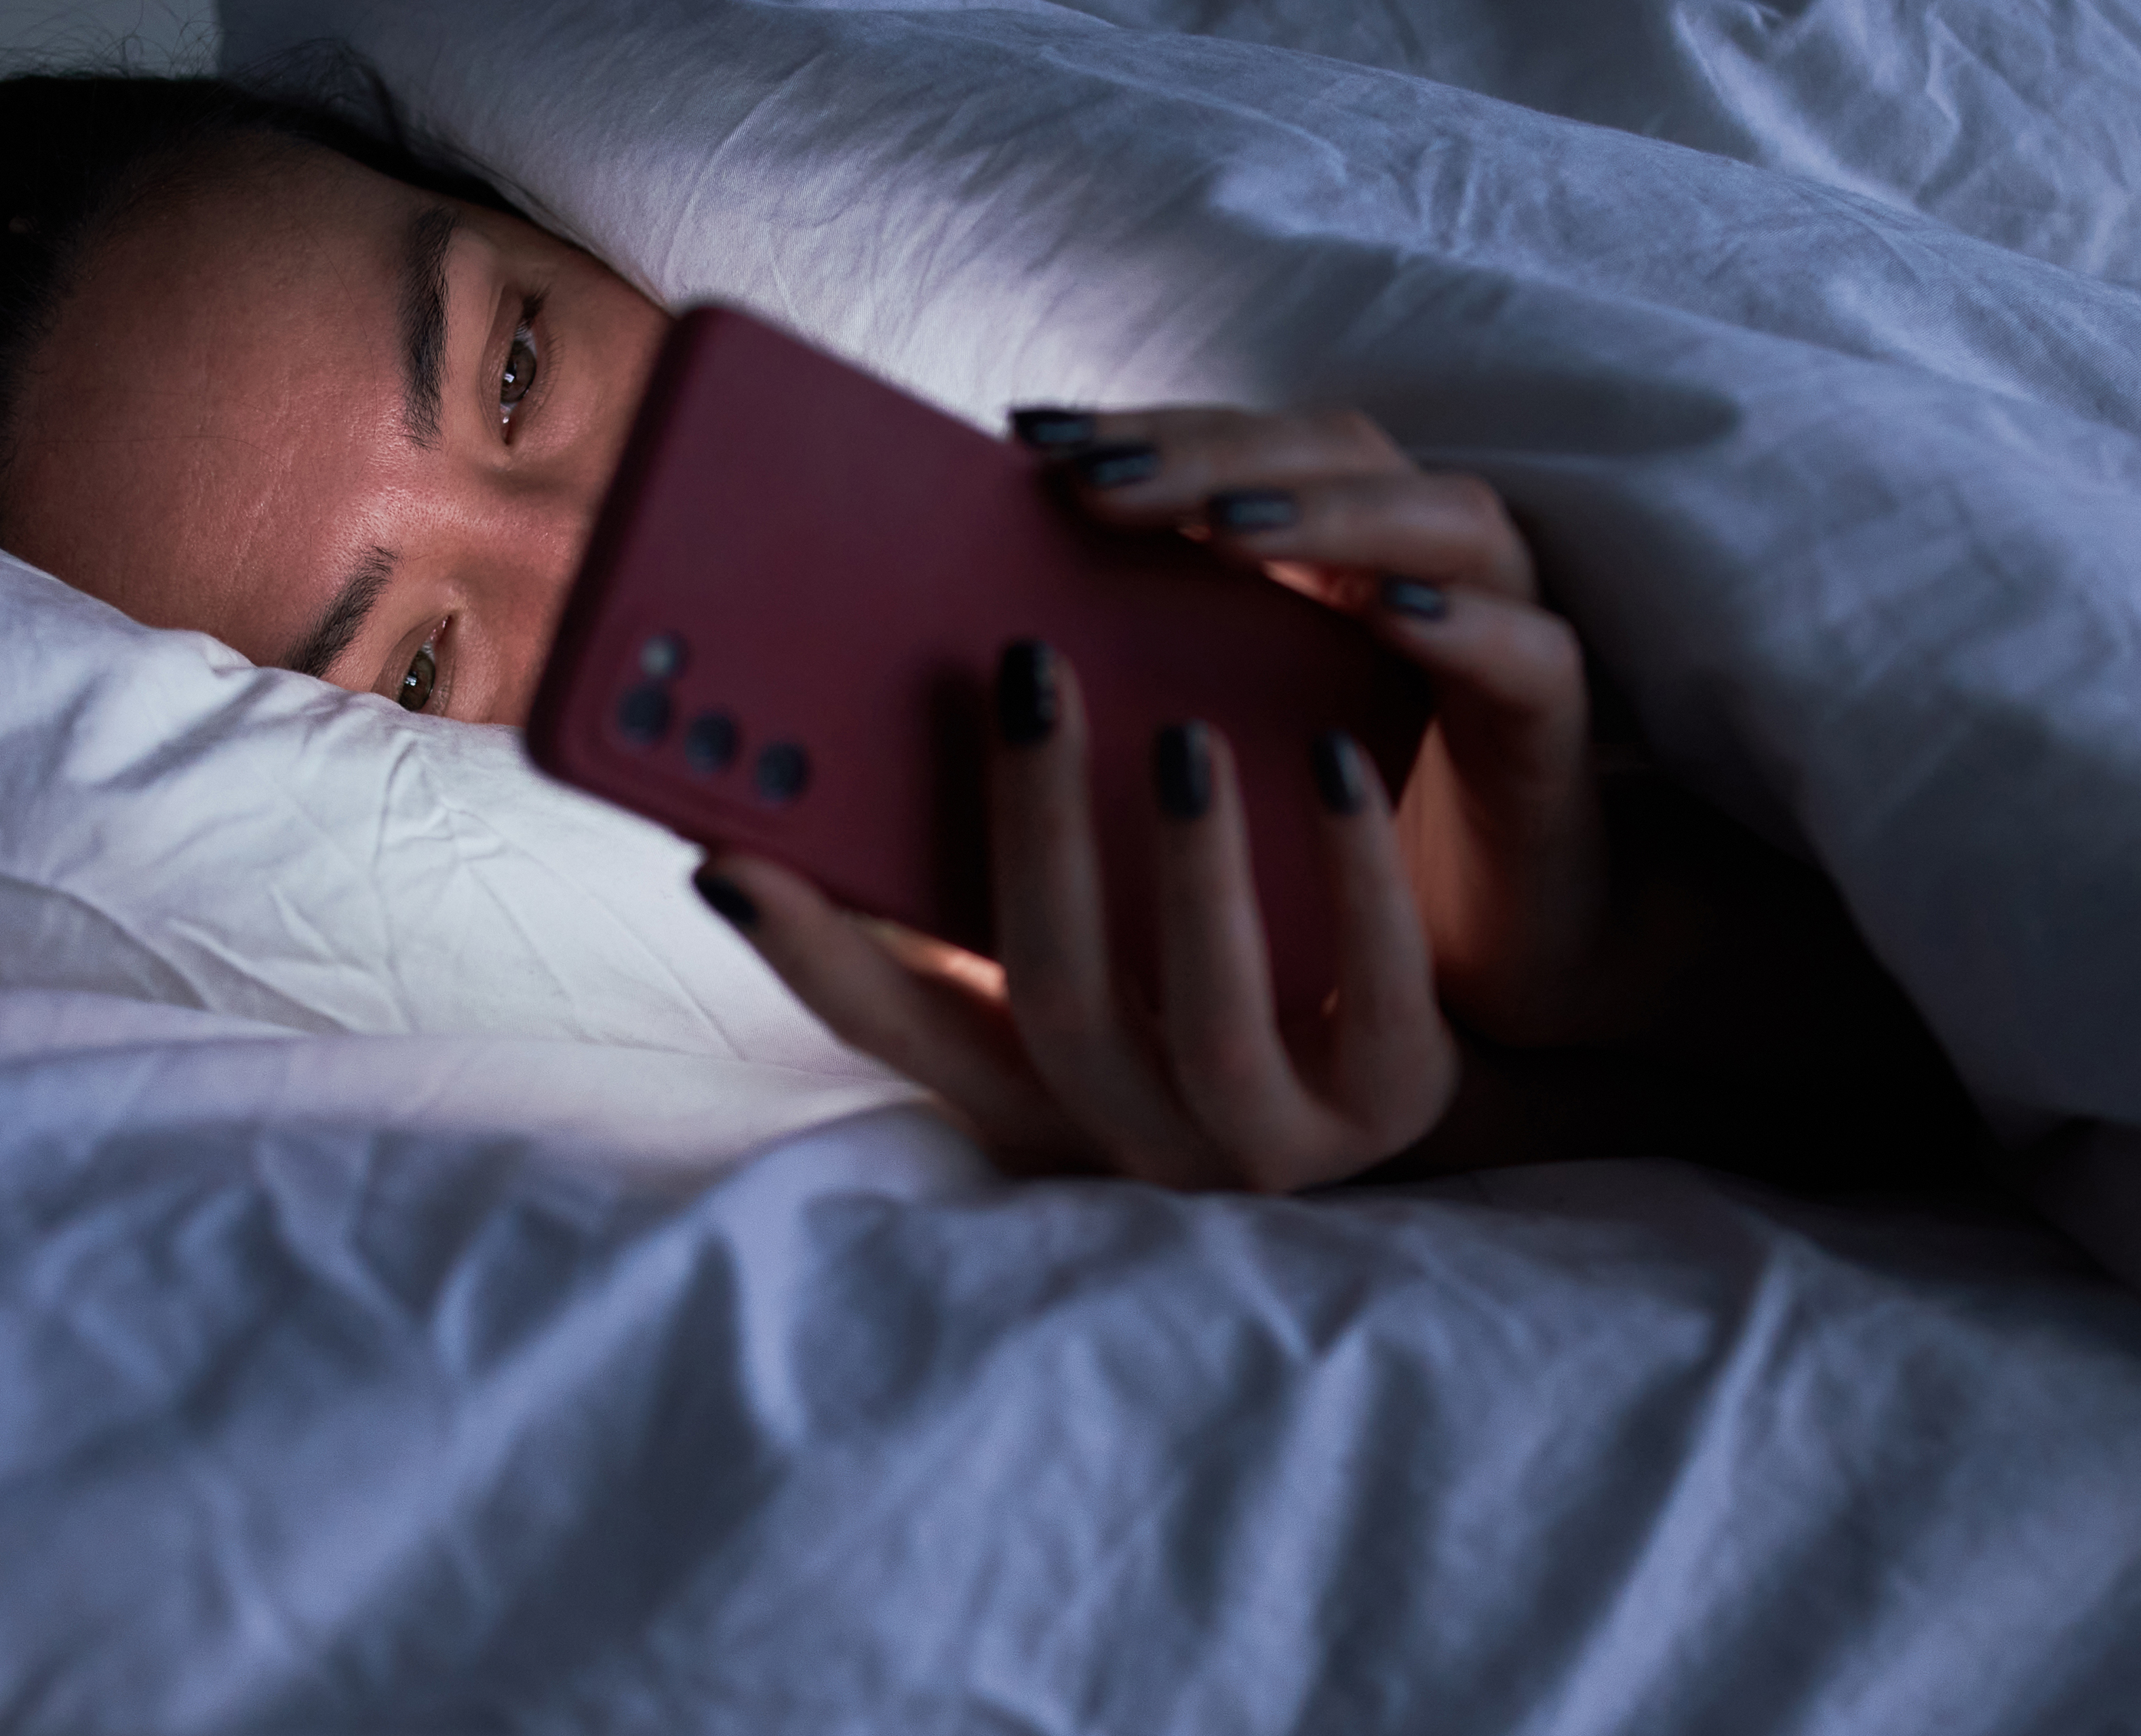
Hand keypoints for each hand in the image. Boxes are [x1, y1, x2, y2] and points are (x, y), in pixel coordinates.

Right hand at [693, 643, 1458, 1193]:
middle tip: (1029, 673)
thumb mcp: (1089, 961)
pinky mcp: (1403, 1102)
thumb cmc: (1219, 986)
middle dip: (1036, 836)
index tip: (725, 851)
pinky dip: (1355, 872)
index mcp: (1040, 1090)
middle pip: (1059, 999)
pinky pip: (1382, 993)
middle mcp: (1142, 1135)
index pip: (897, 1031)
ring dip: (1189, 868)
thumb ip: (973, 893)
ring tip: (1182, 733)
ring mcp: (1275, 1139)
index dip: (810, 951)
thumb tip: (838, 759)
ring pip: (1212, 1019)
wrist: (1414, 1086)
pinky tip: (1335, 756)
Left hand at [1024, 404, 1617, 1045]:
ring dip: (1331, 511)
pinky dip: (1459, 621)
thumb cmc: (1312, 866)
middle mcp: (1413, 564)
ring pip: (1442, 519)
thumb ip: (1103, 704)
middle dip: (1208, 454)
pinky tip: (1382, 609)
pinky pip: (1528, 650)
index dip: (1137, 430)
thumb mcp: (1191, 772)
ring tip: (1225, 526)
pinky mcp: (1554, 723)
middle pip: (1329, 453)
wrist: (1474, 978)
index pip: (1231, 451)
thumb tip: (958, 677)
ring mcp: (1498, 629)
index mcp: (1320, 560)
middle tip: (1093, 477)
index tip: (1022, 437)